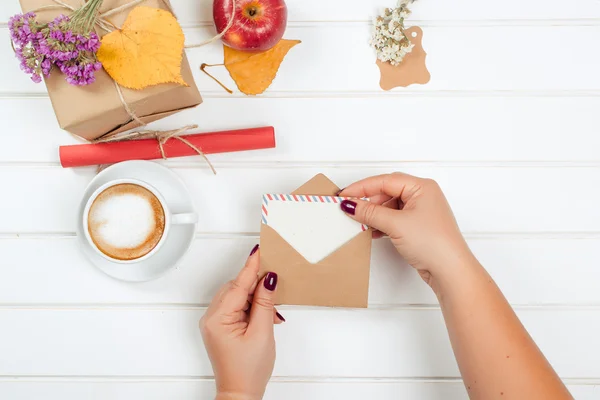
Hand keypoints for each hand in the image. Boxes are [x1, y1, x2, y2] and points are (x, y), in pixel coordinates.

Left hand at [200, 246, 282, 399]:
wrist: (240, 394)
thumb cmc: (248, 370)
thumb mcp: (262, 333)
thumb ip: (265, 303)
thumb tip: (268, 279)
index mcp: (219, 318)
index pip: (239, 285)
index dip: (251, 266)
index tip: (260, 250)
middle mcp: (212, 317)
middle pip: (236, 288)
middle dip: (256, 285)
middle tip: (275, 282)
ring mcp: (215, 322)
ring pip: (237, 296)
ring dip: (255, 298)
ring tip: (271, 309)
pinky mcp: (221, 326)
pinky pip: (236, 306)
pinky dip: (251, 307)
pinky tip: (264, 315)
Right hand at [339, 173, 475, 286]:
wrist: (450, 270)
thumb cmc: (434, 244)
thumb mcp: (396, 224)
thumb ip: (370, 213)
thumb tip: (351, 205)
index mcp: (422, 187)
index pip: (385, 181)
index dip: (362, 187)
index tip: (345, 195)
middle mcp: (423, 196)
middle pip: (387, 191)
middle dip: (368, 201)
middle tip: (351, 209)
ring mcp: (421, 211)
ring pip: (390, 206)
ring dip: (374, 214)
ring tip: (361, 223)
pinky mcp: (418, 226)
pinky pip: (395, 218)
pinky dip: (382, 223)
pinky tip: (373, 231)